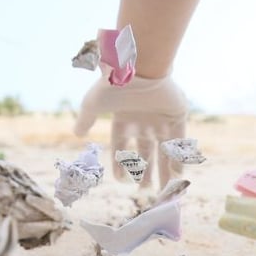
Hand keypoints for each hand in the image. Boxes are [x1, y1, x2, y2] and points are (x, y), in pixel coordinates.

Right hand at [74, 75, 187, 189]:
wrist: (139, 65)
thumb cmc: (114, 84)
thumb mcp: (92, 104)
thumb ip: (85, 119)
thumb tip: (77, 133)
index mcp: (124, 118)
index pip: (122, 147)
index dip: (121, 164)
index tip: (122, 181)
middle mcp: (142, 120)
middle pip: (145, 151)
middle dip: (145, 171)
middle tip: (146, 191)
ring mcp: (160, 117)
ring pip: (163, 149)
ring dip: (163, 169)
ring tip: (164, 189)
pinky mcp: (177, 114)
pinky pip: (179, 141)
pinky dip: (178, 156)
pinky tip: (177, 175)